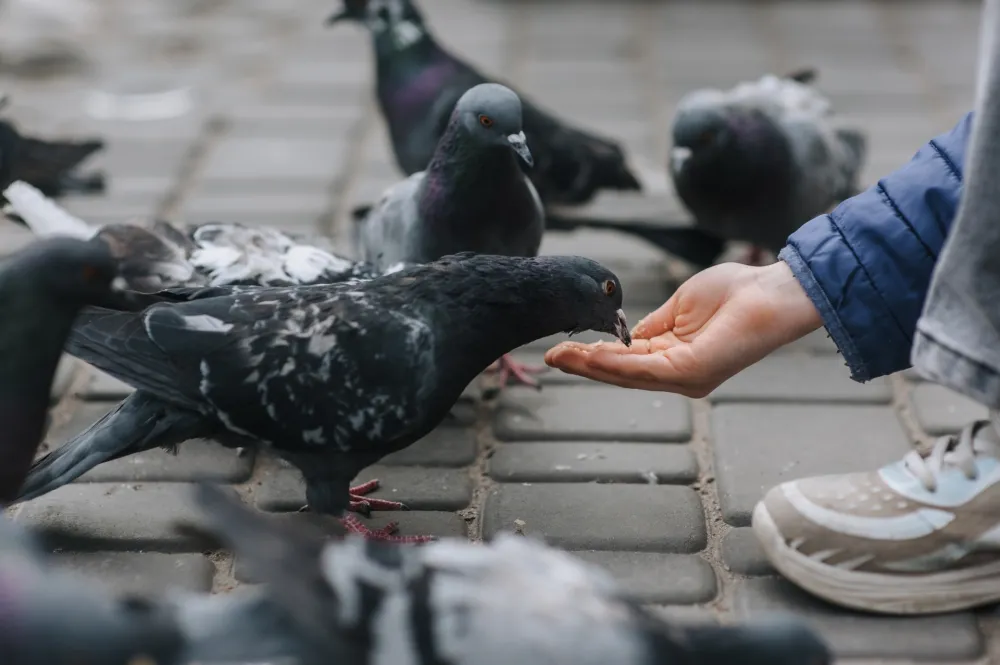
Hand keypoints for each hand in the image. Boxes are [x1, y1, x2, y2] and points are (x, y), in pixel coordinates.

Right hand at [544, 261, 822, 396]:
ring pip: (627, 374)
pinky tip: (591, 355)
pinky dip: (615, 363)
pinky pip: (645, 369)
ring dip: (590, 366)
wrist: (770, 292)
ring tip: (561, 356)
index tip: (563, 349)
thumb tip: (623, 334)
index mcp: (675, 358)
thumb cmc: (735, 293)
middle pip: (620, 374)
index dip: (593, 355)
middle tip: (551, 357)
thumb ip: (651, 325)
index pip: (626, 361)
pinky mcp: (692, 372)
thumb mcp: (678, 307)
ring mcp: (685, 377)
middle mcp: (678, 375)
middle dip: (583, 365)